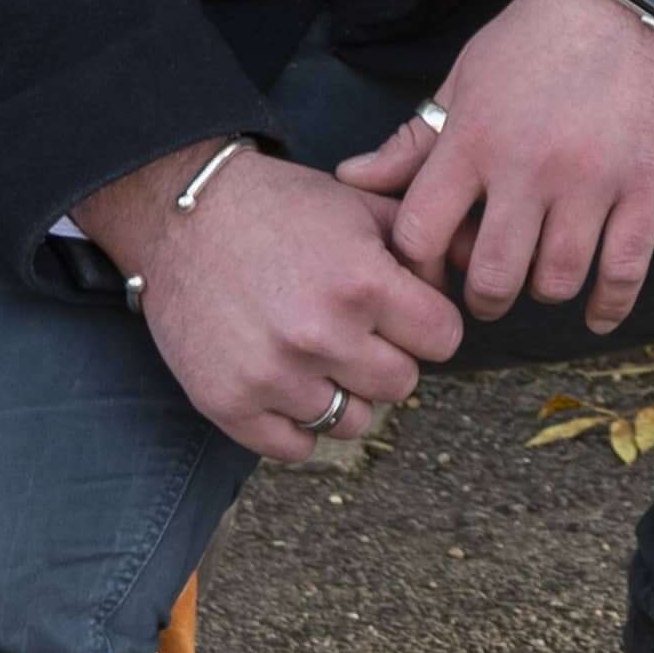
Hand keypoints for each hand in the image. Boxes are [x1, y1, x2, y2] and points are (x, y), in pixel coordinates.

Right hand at [76, 146, 468, 462]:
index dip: (429, 323)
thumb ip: (420, 241)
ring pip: (353, 422)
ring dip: (345, 393)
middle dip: (389, 357)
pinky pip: (297, 447)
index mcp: (362, 283)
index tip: (406, 314)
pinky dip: (298, 423)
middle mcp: (321, 335)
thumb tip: (472, 268)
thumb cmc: (278, 207)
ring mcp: (273, 376)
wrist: (181, 218)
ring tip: (318, 354)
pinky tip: (288, 382)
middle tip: (357, 331)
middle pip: (403, 384)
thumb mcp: (358, 205)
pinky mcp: (230, 405)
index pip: (444, 339)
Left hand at [336, 0, 653, 332]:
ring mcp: (591, 180)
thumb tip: (351, 178)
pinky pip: (623, 270)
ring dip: (544, 290)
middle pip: (491, 277)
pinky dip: (608, 305)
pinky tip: (596, 313)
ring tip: (542, 277)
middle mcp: (528, 167)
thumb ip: (415, 139)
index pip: (420, 235)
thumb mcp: (467, 76)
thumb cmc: (540, 33)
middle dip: (485, 296)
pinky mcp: (646, 186)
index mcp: (474, 139)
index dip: (417, 267)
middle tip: (490, 290)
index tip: (430, 271)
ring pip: (556, 281)